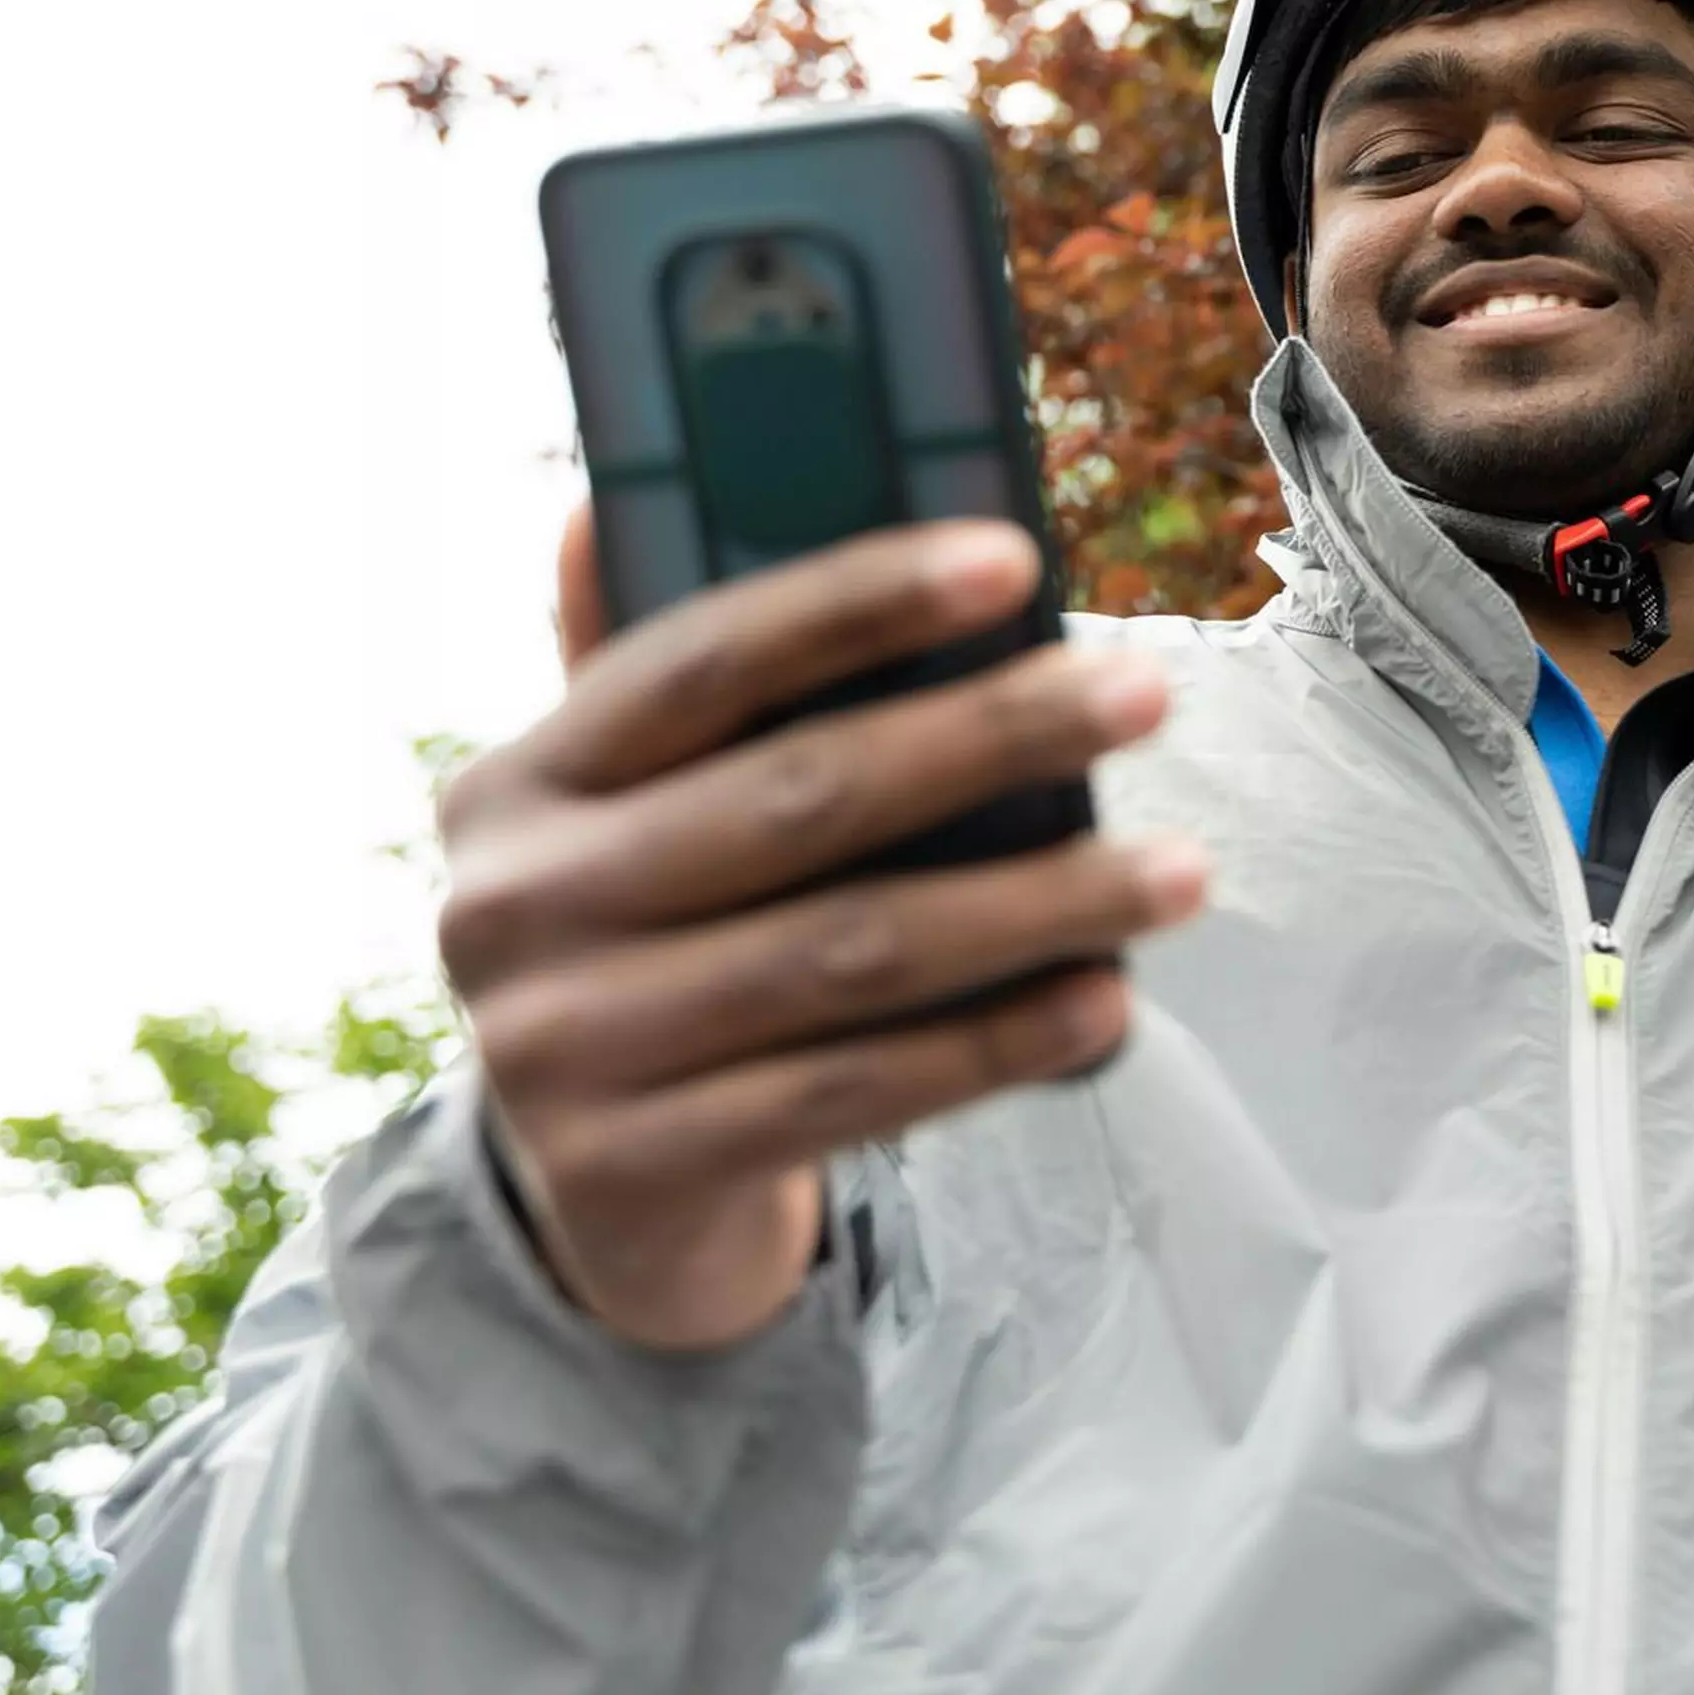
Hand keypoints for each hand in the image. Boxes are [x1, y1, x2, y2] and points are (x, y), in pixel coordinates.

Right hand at [438, 506, 1206, 1353]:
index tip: (1014, 561)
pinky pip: (856, 1091)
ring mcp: (561, 1050)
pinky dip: (996, 1042)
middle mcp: (514, 907)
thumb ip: (658, 681)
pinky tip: (1106, 1001)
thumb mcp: (625, 816)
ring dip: (1039, 905)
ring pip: (850, 954)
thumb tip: (606, 495)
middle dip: (992, 738)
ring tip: (1179, 871)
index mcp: (520, 781)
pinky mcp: (631, 1172)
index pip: (698, 661)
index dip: (857, 604)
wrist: (601, 1199)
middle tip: (1146, 696)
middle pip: (798, 800)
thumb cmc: (659, 947)